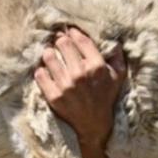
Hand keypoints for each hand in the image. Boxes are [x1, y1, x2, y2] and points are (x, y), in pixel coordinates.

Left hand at [34, 27, 126, 157]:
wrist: (93, 126)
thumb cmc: (106, 99)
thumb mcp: (118, 78)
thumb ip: (118, 58)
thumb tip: (115, 41)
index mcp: (97, 66)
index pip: (80, 39)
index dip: (73, 32)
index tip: (69, 32)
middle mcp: (81, 74)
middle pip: (62, 43)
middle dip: (59, 40)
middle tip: (58, 41)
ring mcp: (66, 85)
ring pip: (48, 56)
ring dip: (48, 54)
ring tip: (50, 55)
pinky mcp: (53, 96)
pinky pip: (40, 74)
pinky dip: (41, 71)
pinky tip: (46, 71)